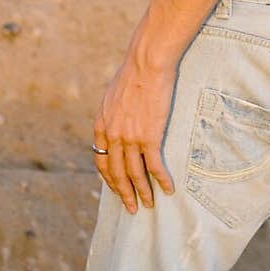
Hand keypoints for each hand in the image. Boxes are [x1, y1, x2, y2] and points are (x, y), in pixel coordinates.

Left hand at [92, 40, 177, 214]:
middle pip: (116, 173)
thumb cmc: (133, 72)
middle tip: (131, 208)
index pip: (101, 161)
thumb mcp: (113, 95)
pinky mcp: (149, 136)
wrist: (146, 63)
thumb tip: (118, 120)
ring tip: (149, 204)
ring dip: (142, 192)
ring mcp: (130, 138)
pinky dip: (161, 179)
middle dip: (124, 193)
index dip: (109, 179)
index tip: (116, 188)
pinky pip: (154, 165)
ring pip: (134, 174)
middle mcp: (112, 135)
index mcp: (101, 125)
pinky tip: (168, 188)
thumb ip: (113, 113)